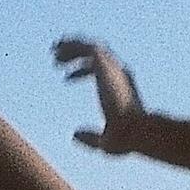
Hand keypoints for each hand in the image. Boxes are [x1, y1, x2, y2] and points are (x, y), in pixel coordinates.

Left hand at [55, 36, 145, 151]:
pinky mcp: (105, 66)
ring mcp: (114, 68)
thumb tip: (74, 135)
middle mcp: (120, 73)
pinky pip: (87, 49)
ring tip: (54, 49)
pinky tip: (57, 56)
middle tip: (58, 52)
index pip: (103, 69)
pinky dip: (72, 48)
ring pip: (91, 47)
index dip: (83, 70)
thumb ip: (91, 139)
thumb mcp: (107, 143)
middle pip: (99, 53)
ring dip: (72, 46)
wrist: (136, 129)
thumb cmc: (127, 139)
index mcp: (123, 86)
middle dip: (78, 49)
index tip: (66, 78)